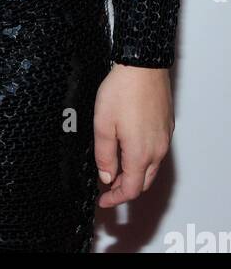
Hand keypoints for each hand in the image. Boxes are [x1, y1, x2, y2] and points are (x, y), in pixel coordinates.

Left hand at [94, 64, 173, 207]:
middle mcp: (156, 150)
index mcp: (140, 154)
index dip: (116, 199)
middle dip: (125, 189)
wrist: (143, 66)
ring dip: (134, 174)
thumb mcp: (103, 124)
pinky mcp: (166, 127)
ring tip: (115, 169)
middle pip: (143, 182)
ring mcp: (164, 139)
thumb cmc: (122, 91)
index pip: (131, 189)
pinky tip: (129, 149)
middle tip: (107, 188)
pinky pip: (156, 152)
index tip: (104, 201)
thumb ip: (104, 155)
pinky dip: (142, 159)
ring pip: (150, 168)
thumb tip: (106, 177)